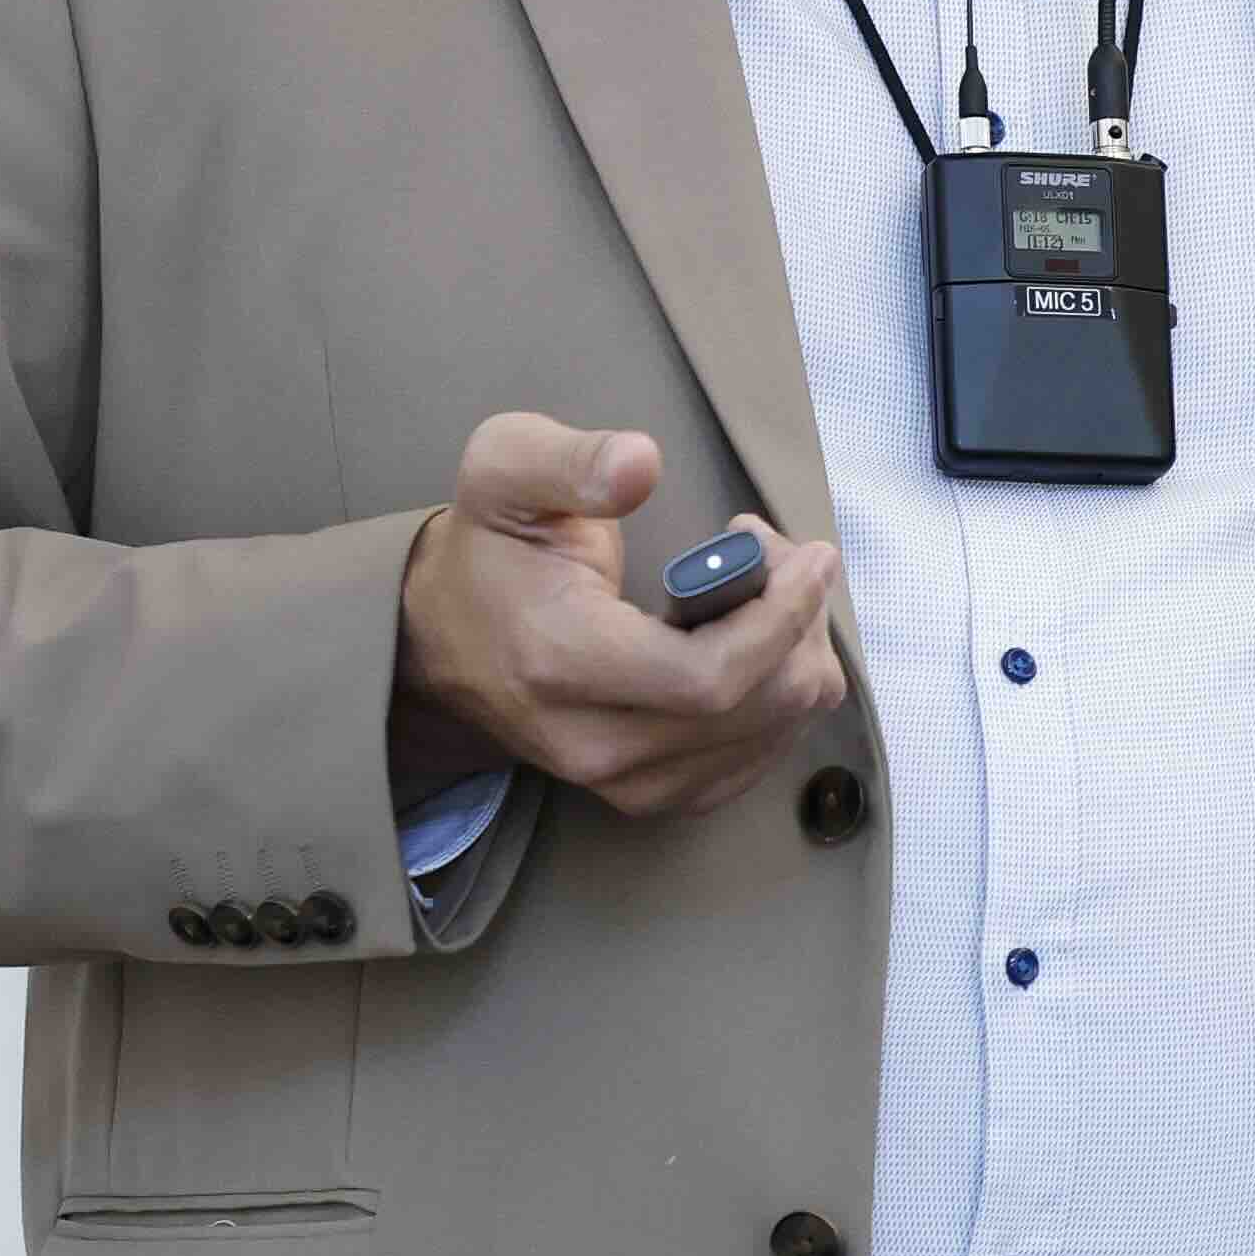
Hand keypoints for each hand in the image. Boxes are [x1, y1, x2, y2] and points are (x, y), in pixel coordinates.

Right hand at [393, 412, 845, 820]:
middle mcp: (593, 743)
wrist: (441, 638)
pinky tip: (760, 640)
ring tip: (765, 589)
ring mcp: (623, 782)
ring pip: (770, 735)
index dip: (783, 617)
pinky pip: (758, 758)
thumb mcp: (505, 472)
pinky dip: (782, 695)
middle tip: (781, 556)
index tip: (813, 556)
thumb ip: (571, 462)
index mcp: (562, 663)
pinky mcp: (649, 794)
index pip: (709, 677)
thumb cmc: (490, 548)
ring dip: (797, 655)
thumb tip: (641, 465)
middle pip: (756, 708)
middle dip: (799, 623)